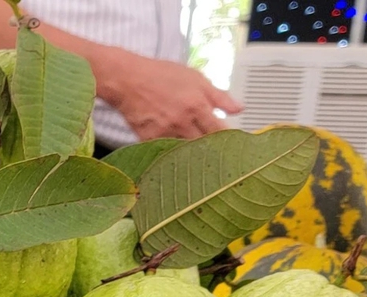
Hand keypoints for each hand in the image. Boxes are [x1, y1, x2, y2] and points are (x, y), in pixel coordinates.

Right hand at [104, 54, 241, 140]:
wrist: (127, 80)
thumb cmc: (160, 75)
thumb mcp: (195, 78)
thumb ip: (219, 96)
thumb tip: (239, 109)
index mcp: (197, 106)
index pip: (220, 131)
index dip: (228, 138)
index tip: (233, 143)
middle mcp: (182, 122)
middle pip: (204, 145)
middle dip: (211, 147)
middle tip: (216, 149)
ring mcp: (164, 133)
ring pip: (185, 151)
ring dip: (192, 152)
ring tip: (194, 148)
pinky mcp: (149, 141)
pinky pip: (165, 151)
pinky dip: (171, 151)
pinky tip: (174, 148)